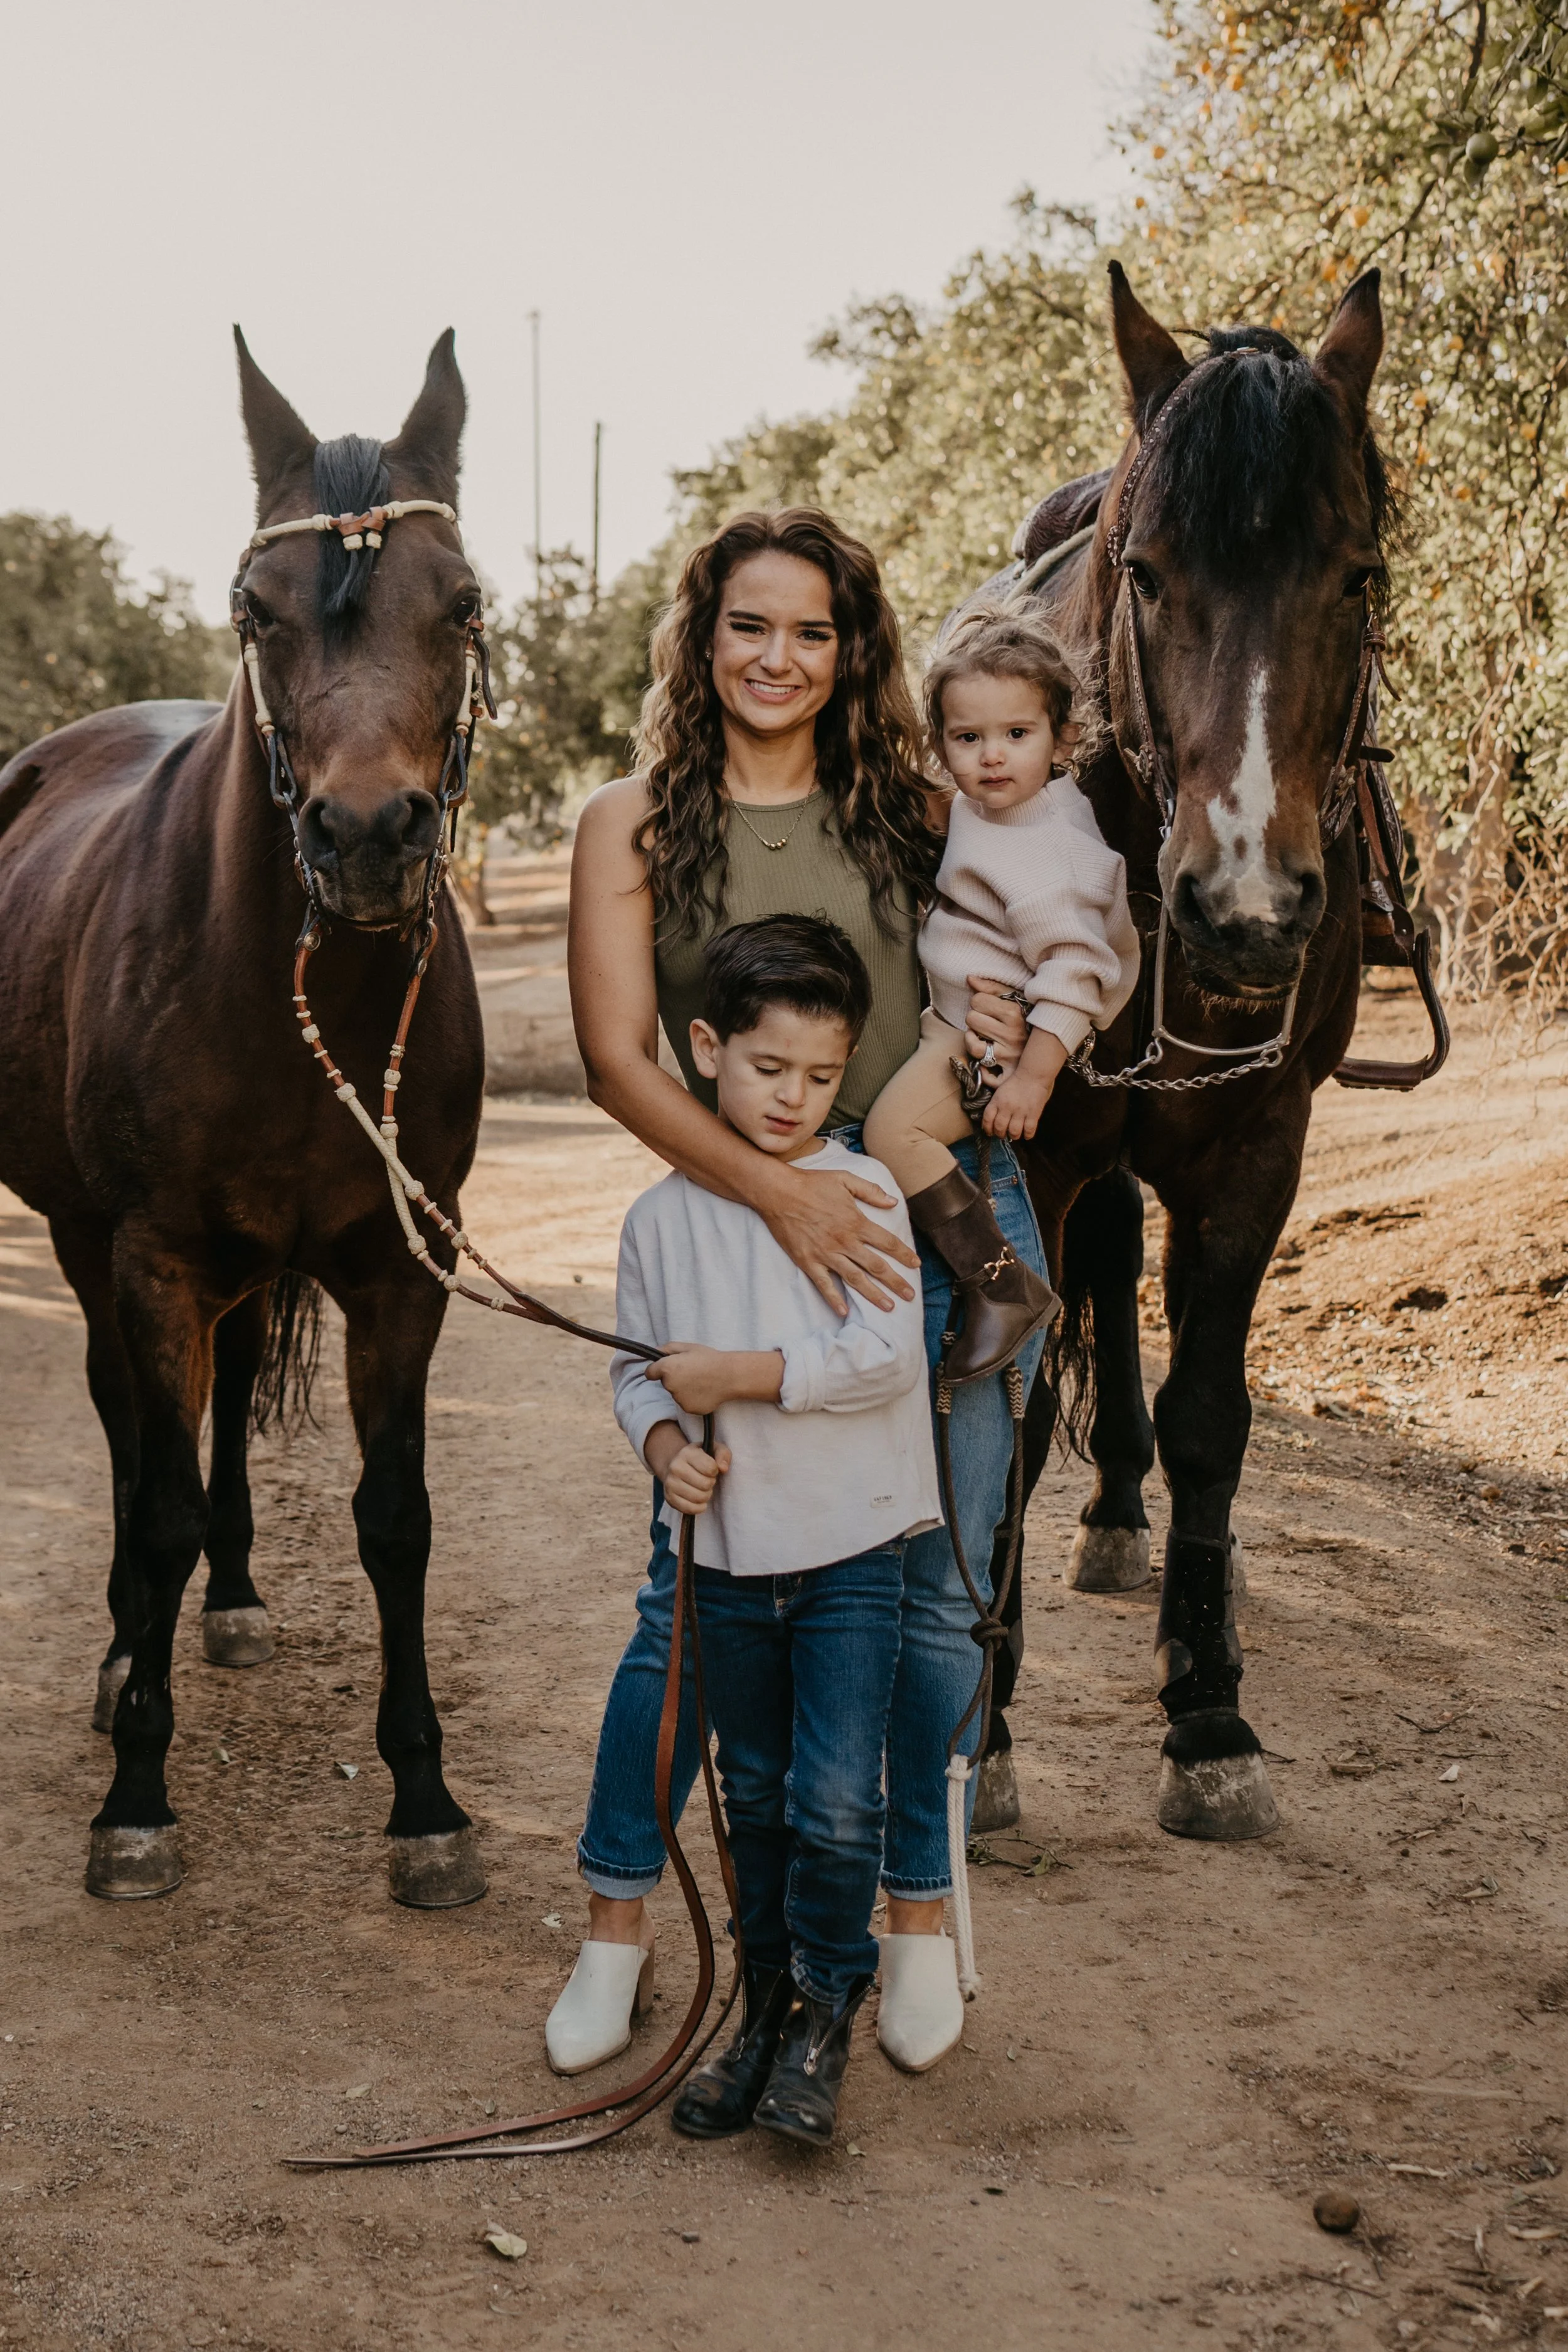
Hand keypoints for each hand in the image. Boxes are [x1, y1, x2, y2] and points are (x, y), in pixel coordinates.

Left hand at [644, 1342, 782, 1414]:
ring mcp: (678, 1399)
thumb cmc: (709, 1358)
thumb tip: (654, 1352)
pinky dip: (692, 1399)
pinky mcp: (688, 1409)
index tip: (668, 1368)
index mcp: (666, 1368)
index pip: (650, 1372)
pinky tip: (704, 1391)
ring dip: (683, 1389)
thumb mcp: (688, 1347)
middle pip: (665, 1383)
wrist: (728, 1375)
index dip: (658, 1369)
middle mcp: (669, 1385)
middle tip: (692, 1372)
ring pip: (676, 1394)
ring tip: (700, 1382)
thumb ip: (667, 1348)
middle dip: (674, 1379)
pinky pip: (686, 1403)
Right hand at [661, 1439, 730, 1515]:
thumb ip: (723, 1454)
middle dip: (711, 1483)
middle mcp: (675, 1467)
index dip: (715, 1471)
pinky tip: (699, 1501)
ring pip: (698, 1497)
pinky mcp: (669, 1498)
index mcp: (687, 1454)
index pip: (710, 1468)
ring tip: (702, 1489)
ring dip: (706, 1495)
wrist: (676, 1466)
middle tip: (707, 1480)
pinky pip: (689, 1509)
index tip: (711, 1469)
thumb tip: (723, 1468)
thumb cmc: (700, 1459)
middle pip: (705, 1484)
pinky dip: (699, 1507)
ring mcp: (670, 1483)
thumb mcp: (714, 1450)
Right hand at [760, 1163, 917, 1317]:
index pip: (888, 1242)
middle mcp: (845, 1241)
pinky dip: (834, 1299)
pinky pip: (824, 1284)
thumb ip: (871, 1191)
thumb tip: (893, 1202)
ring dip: (873, 1294)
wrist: (778, 1192)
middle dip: (896, 1282)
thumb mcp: (845, 1179)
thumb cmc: (812, 1183)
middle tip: (910, 1295)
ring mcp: (826, 1254)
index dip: (904, 1254)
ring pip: (855, 1279)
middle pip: (876, 1266)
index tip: (916, 1265)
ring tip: (889, 1306)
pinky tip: (844, 1312)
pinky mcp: (808, 1261)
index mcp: (856, 1222)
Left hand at [963, 974, 1027, 1075]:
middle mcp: (1012, 1034)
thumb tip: (969, 978)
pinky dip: (982, 1068)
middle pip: (971, 1019)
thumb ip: (992, 987)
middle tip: (986, 1022)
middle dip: (975, 1019)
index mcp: (1014, 1013)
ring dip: (973, 1040)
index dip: (979, 1001)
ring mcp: (1009, 1055)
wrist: (1054, 1043)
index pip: (977, 1000)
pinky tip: (987, 1057)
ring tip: (982, 1037)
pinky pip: (983, 1072)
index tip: (988, 1006)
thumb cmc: (1030, 1018)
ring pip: (973, 1046)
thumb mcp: (1016, 998)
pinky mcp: (1008, 1073)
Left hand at [981, 1069, 1052, 1141]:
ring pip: (1013, 1132)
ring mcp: (1020, 1111)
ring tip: (1014, 1134)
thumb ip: (996, 1102)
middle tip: (1003, 1134)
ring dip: (1013, 1136)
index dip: (987, 1129)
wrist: (1034, 1074)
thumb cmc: (1017, 1080)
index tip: (990, 1132)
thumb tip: (994, 1116)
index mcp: (997, 1100)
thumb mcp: (1000, 1089)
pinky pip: (1029, 1130)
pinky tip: (1026, 1134)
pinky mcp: (1033, 1114)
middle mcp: (1007, 1107)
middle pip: (999, 1128)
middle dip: (1000, 1134)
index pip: (987, 1119)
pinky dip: (1027, 1135)